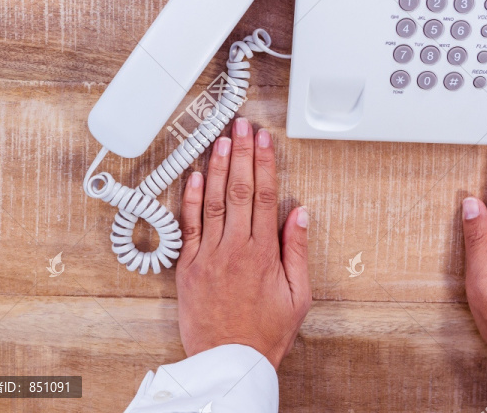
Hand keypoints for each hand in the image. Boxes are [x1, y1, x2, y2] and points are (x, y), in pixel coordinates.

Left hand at [175, 117, 311, 368]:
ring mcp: (208, 255)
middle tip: (241, 126)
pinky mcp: (187, 266)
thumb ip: (296, 251)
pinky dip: (189, 199)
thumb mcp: (298, 295)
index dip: (263, 163)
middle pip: (238, 189)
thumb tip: (299, 213)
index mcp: (263, 252)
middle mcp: (234, 247)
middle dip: (240, 153)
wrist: (229, 360)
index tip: (263, 140)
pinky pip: (188, 226)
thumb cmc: (265, 332)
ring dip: (215, 167)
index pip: (263, 195)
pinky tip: (192, 176)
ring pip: (211, 201)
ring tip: (220, 140)